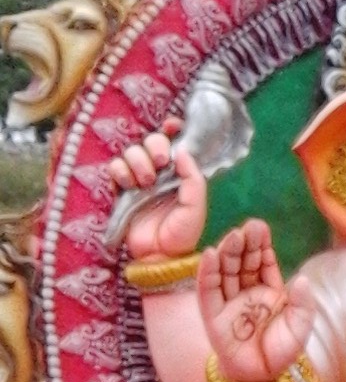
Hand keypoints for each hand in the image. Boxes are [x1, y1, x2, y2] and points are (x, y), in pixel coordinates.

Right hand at [108, 122, 206, 259]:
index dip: (172, 127)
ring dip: (138, 160)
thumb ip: (192, 177)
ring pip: (131, 151)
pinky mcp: (121, 191)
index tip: (172, 125)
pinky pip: (114, 168)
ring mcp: (139, 180)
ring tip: (146, 182)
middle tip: (161, 163)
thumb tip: (182, 149)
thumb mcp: (195, 205)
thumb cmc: (182, 234)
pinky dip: (120, 171)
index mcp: (180, 172)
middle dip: (155, 145)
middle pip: (151, 140)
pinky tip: (129, 184)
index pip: (175, 140)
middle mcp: (160, 172)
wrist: (159, 257)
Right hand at [198, 222, 314, 381]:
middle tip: (248, 227)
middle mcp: (248, 292)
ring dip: (228, 253)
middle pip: (244, 262)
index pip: (264, 263)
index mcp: (270, 291)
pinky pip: (208, 291)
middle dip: (245, 244)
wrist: (260, 377)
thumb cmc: (281, 352)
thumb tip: (303, 279)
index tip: (260, 227)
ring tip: (232, 236)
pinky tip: (209, 255)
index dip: (262, 245)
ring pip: (226, 272)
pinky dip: (207, 272)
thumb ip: (303, 304)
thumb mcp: (300, 327)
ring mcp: (229, 302)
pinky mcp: (212, 315)